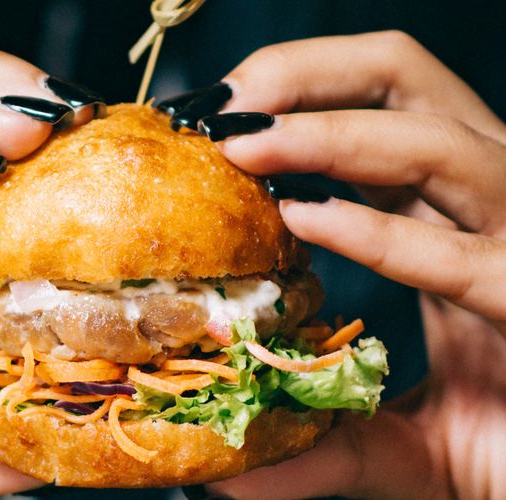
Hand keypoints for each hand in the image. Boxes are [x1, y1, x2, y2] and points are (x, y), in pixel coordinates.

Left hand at [168, 31, 505, 497]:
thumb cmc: (491, 450)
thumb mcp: (385, 435)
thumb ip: (314, 434)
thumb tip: (224, 473)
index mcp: (445, 213)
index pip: (378, 104)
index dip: (298, 87)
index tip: (216, 111)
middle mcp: (486, 208)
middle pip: (407, 81)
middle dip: (308, 74)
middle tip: (227, 101)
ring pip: (439, 143)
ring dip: (329, 135)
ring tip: (245, 145)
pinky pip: (458, 256)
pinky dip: (377, 231)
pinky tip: (302, 218)